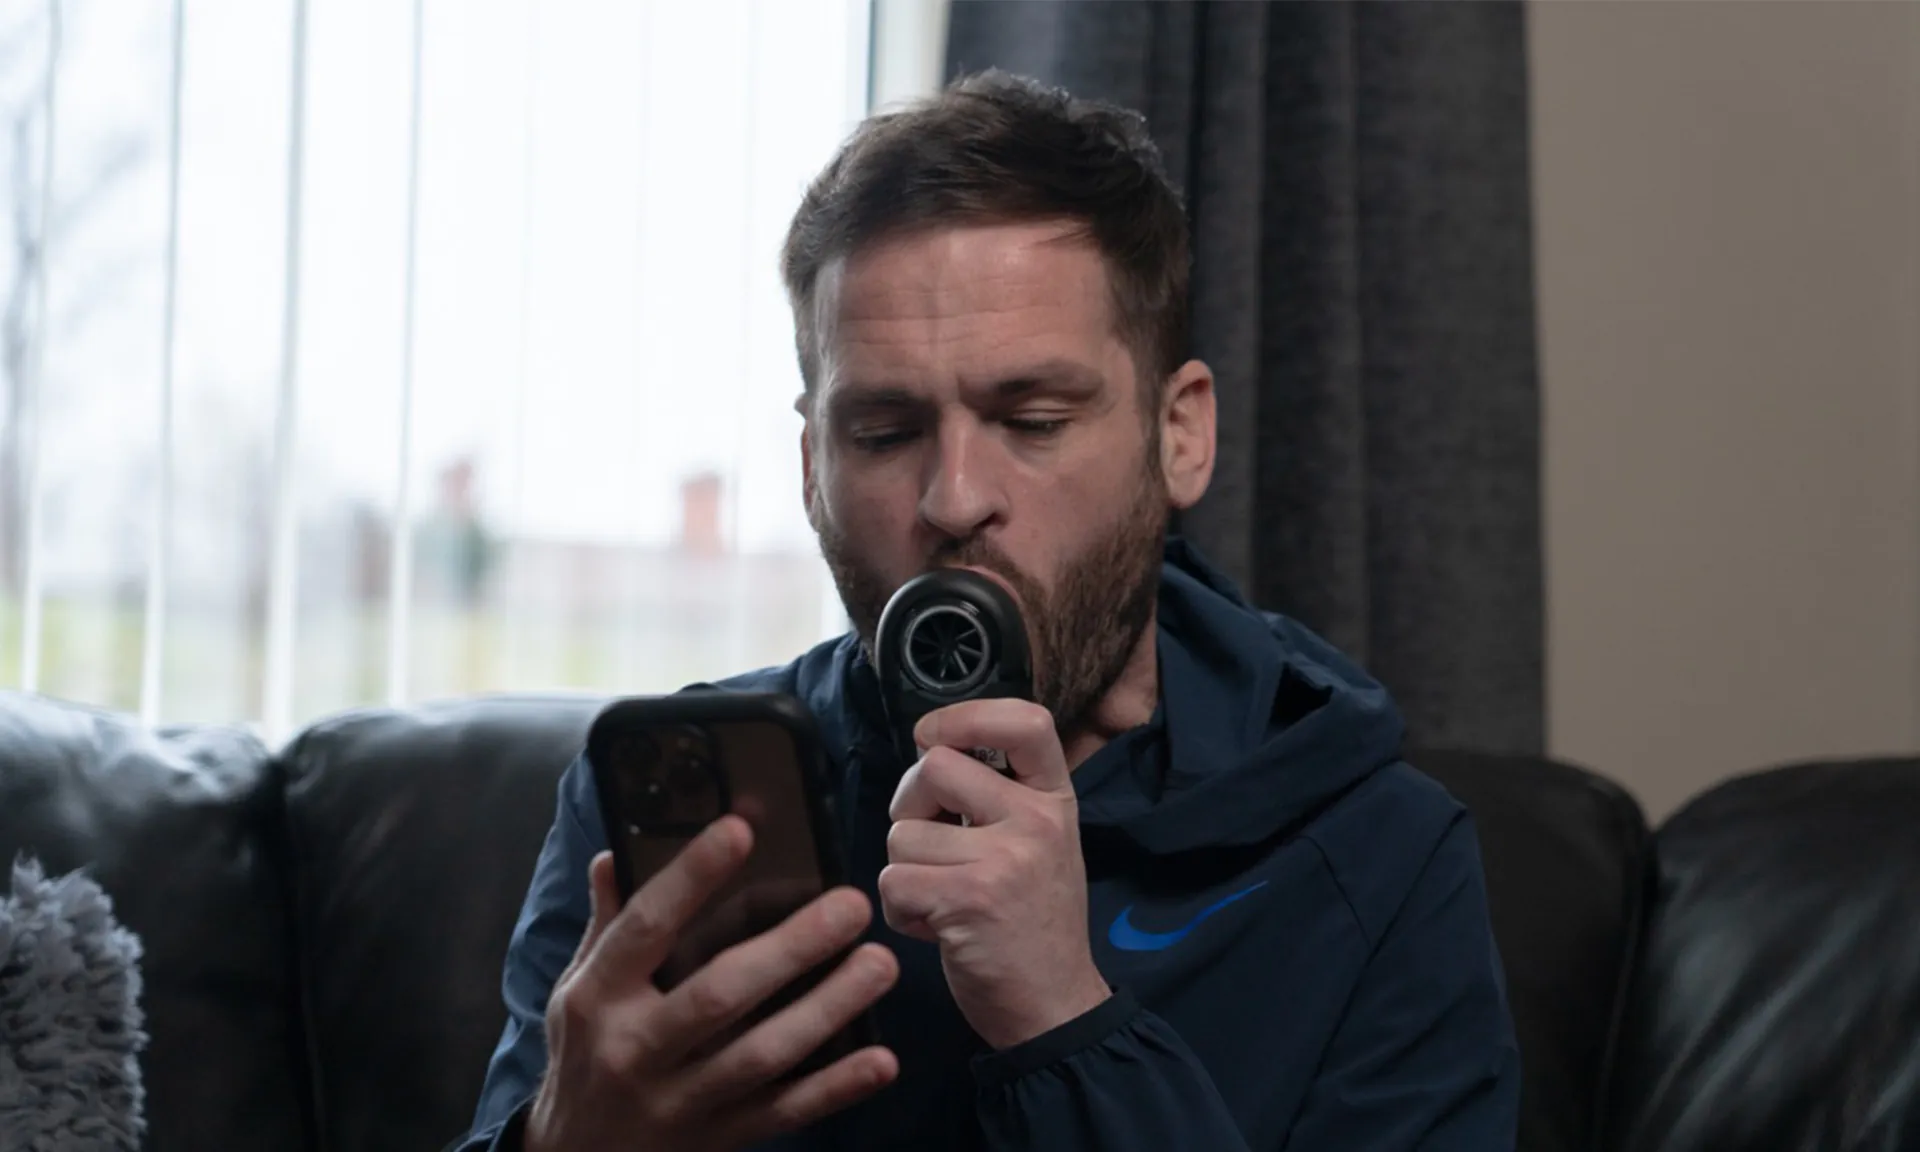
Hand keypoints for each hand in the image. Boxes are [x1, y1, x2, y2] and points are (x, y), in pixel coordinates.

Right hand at [525, 816, 899, 1151]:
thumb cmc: (585, 1055)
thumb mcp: (576, 989)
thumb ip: (606, 924)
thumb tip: (615, 854)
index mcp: (600, 996)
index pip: (646, 926)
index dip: (691, 876)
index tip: (740, 828)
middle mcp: (636, 1048)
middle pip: (718, 993)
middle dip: (790, 948)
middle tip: (849, 906)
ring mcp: (679, 1099)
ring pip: (761, 1054)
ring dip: (827, 1010)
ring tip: (878, 964)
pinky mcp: (718, 1137)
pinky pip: (783, 1112)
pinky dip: (835, 1089)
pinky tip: (882, 1060)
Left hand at [879, 699, 1110, 1049]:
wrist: (1054, 1006)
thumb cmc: (1032, 921)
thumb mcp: (1040, 842)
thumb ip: (998, 795)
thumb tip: (928, 749)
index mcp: (1055, 798)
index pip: (1026, 720)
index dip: (966, 715)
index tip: (934, 738)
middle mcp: (1036, 820)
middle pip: (933, 766)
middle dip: (910, 806)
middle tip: (932, 846)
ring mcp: (1005, 859)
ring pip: (901, 833)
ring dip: (904, 870)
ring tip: (942, 898)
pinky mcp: (969, 900)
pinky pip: (893, 880)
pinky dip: (899, 909)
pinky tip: (935, 926)